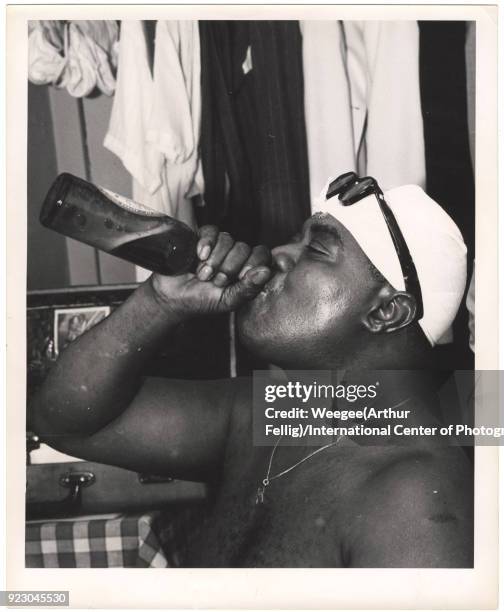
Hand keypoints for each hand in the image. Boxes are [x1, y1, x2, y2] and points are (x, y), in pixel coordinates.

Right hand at [150, 226, 271, 317]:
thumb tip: (266, 271)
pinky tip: (199, 256)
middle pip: (244, 248)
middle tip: (215, 281)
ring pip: (228, 239)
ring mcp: (218, 246)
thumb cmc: (201, 301)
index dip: (252, 264)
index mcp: (245, 270)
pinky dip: (206, 243)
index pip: (262, 255)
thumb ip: (249, 289)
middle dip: (228, 267)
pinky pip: (212, 231)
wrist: (171, 297)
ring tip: (203, 275)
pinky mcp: (201, 237)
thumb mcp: (228, 301)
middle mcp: (234, 256)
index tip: (239, 278)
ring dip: (214, 260)